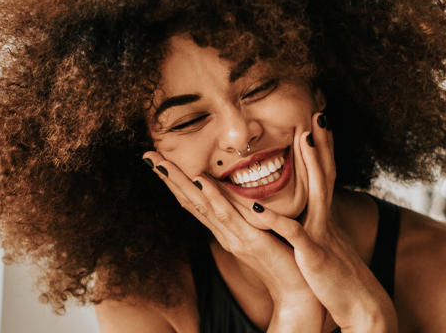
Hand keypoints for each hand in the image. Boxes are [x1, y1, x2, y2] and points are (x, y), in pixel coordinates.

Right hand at [142, 151, 323, 331]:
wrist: (297, 290)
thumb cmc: (282, 257)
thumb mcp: (259, 230)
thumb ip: (246, 213)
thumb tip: (237, 192)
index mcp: (225, 228)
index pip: (194, 200)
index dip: (175, 181)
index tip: (159, 160)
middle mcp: (223, 232)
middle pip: (190, 201)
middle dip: (168, 178)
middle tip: (148, 156)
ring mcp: (234, 237)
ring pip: (202, 206)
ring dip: (181, 183)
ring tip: (162, 164)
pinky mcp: (251, 241)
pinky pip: (229, 217)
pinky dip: (214, 198)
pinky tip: (202, 182)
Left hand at [251, 113, 398, 332]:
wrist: (362, 308)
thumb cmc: (338, 278)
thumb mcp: (328, 245)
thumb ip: (318, 226)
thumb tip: (313, 213)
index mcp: (325, 217)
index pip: (325, 176)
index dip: (322, 150)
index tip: (317, 124)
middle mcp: (325, 219)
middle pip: (326, 174)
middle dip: (322, 144)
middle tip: (319, 114)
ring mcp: (321, 234)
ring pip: (318, 193)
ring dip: (312, 165)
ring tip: (304, 139)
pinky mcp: (313, 255)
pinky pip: (294, 234)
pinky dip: (277, 221)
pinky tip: (260, 208)